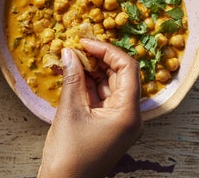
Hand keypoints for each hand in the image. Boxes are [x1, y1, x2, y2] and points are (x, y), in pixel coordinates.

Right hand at [38, 39, 142, 177]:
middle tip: (78, 47)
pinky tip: (76, 72)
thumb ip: (72, 78)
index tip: (86, 42)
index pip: (128, 68)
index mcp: (129, 113)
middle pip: (121, 74)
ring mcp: (120, 119)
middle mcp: (130, 114)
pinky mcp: (109, 121)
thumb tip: (69, 52)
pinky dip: (90, 82)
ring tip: (74, 57)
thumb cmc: (69, 156)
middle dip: (99, 58)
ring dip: (93, 69)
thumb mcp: (70, 111)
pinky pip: (103, 94)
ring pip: (111, 83)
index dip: (107, 50)